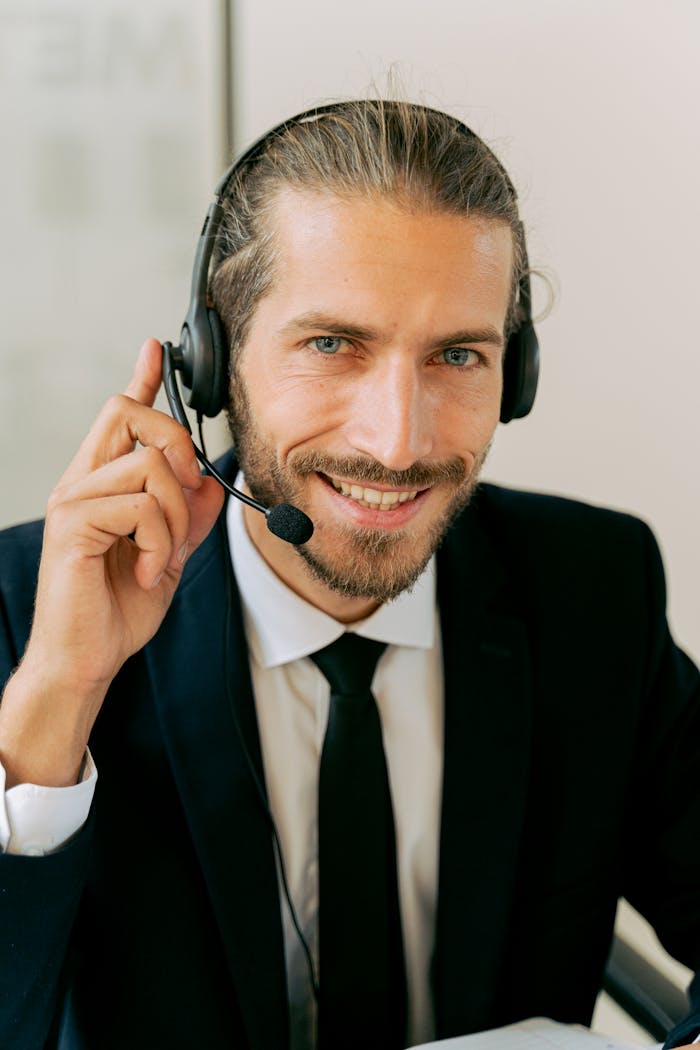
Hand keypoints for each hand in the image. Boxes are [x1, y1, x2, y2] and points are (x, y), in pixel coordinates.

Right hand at [0, 339, 224, 786]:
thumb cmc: (117, 609)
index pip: (121, 415)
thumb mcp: (169, 555)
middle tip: (189, 496)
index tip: (156, 347)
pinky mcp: (75, 526)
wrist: (87, 659)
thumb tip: (214, 482)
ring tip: (162, 557)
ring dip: (177, 517)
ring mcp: (74, 500)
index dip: (141, 378)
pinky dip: (162, 542)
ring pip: (151, 467)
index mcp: (103, 483)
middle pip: (132, 414)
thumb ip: (189, 517)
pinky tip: (149, 570)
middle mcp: (82, 481)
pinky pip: (142, 507)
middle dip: (179, 447)